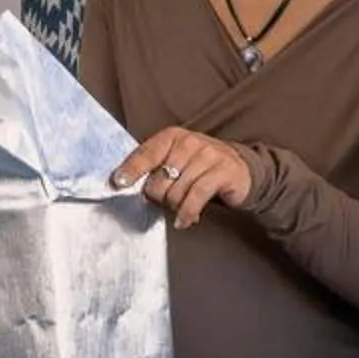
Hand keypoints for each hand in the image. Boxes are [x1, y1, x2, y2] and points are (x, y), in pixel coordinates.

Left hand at [111, 126, 253, 230]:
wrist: (240, 169)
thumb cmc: (199, 169)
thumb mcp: (175, 161)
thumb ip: (154, 169)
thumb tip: (125, 184)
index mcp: (173, 136)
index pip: (147, 153)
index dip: (131, 169)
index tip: (118, 183)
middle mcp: (190, 141)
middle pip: (160, 178)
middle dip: (159, 197)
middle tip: (167, 202)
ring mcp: (209, 154)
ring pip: (177, 190)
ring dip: (175, 207)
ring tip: (179, 210)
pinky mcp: (224, 171)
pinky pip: (197, 196)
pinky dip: (187, 212)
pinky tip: (184, 221)